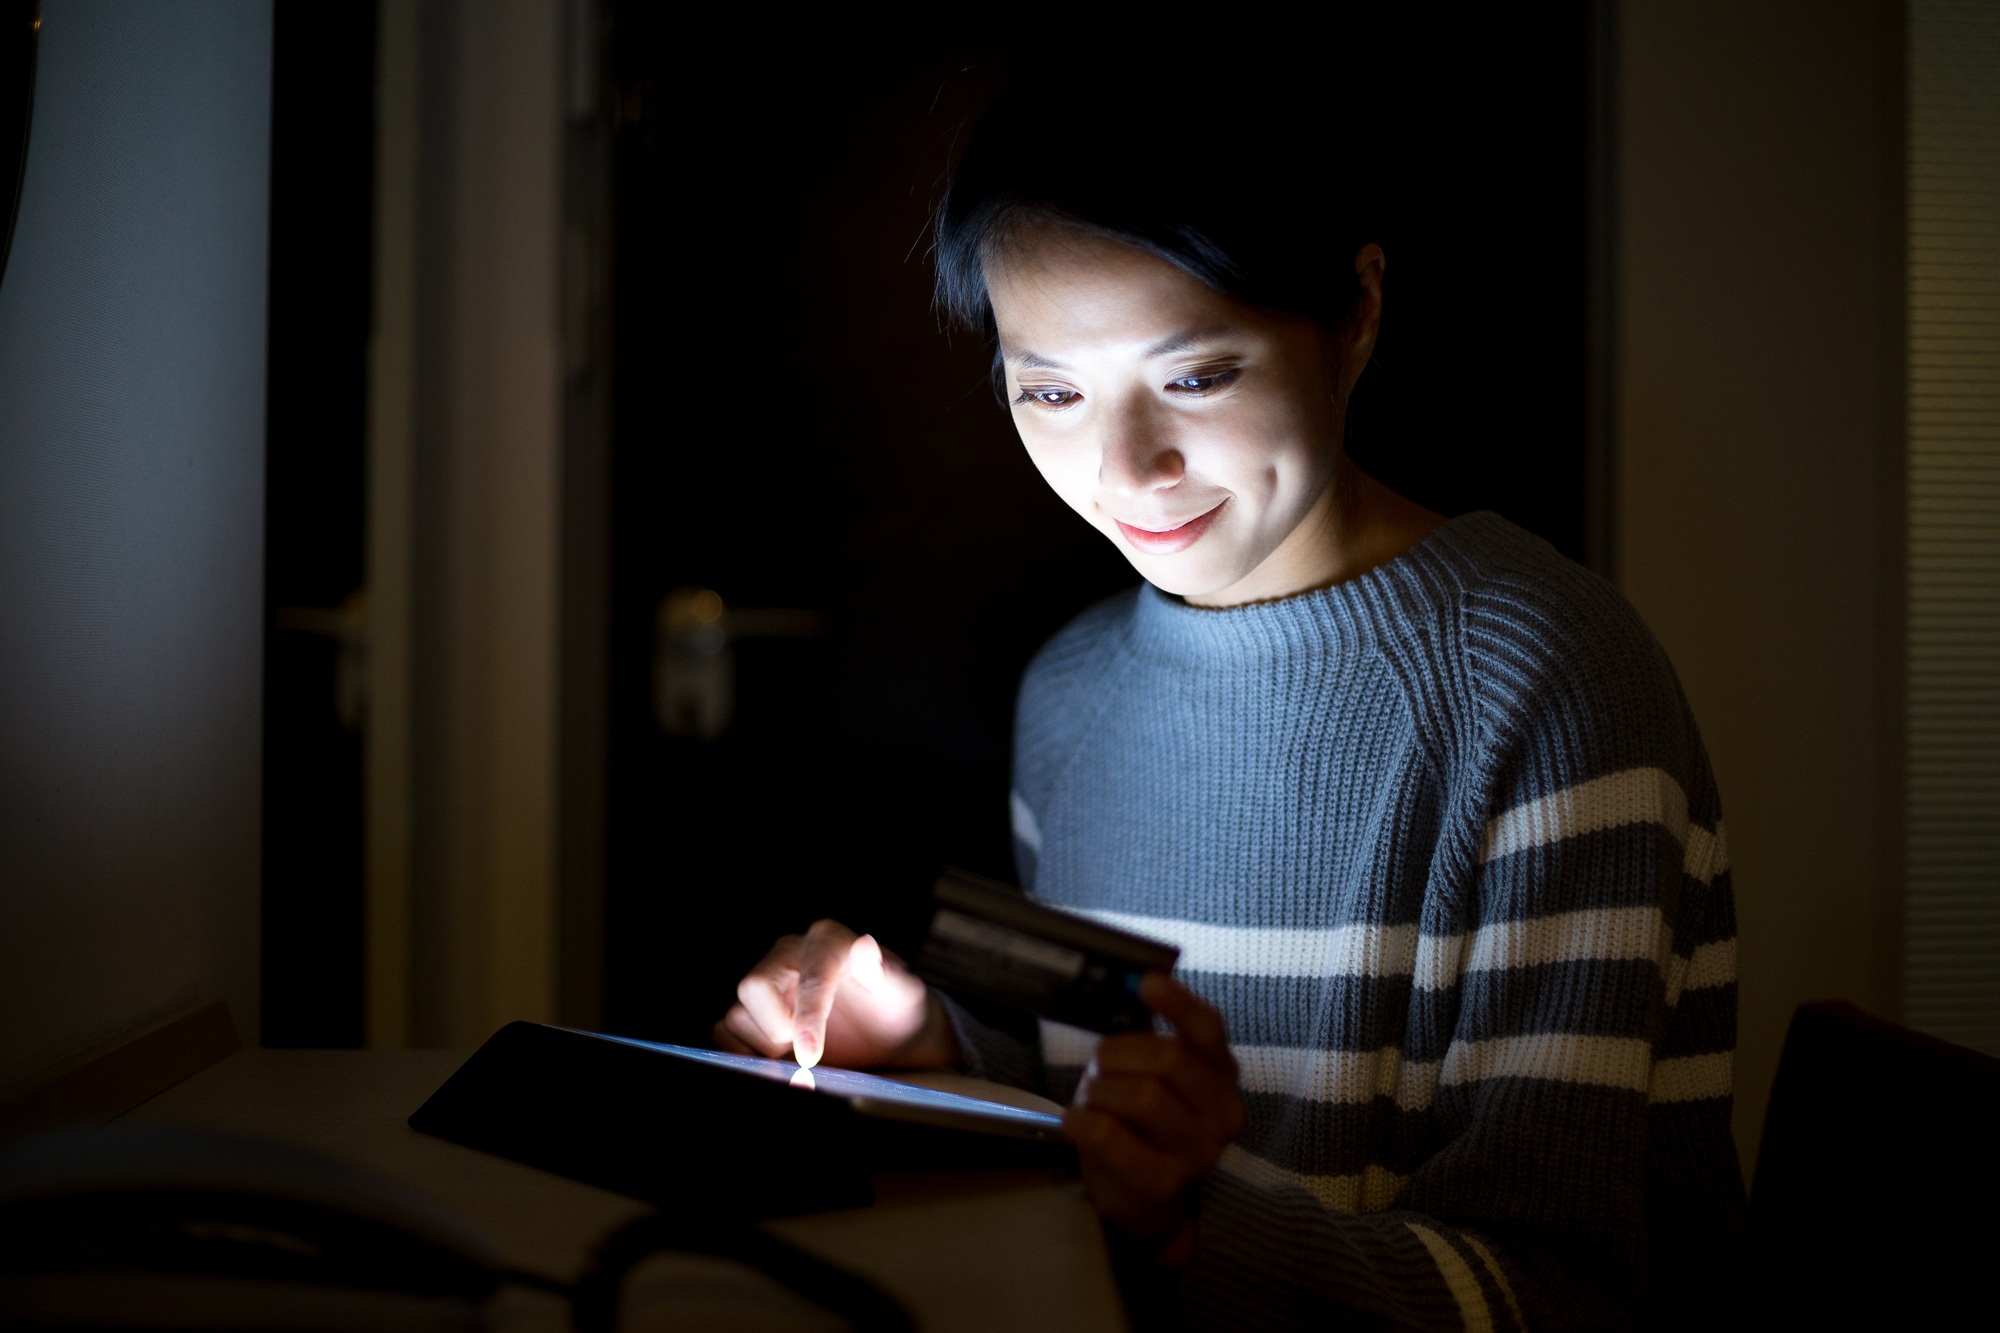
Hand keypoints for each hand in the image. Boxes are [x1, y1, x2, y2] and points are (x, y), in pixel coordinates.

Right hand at [713, 919, 957, 1069]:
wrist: (887, 1033)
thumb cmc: (895, 1009)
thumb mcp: (903, 993)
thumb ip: (886, 973)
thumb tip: (865, 945)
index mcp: (827, 941)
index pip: (809, 975)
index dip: (808, 1016)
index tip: (811, 1055)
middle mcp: (789, 954)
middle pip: (754, 985)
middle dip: (778, 1028)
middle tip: (810, 1051)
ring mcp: (768, 982)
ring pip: (737, 1014)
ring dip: (765, 1045)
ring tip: (800, 1053)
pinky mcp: (752, 1011)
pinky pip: (724, 1031)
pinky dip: (744, 1053)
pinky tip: (779, 1060)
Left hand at [1065, 973, 1243, 1259]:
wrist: (1149, 1201)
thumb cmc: (1145, 1125)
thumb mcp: (1156, 1078)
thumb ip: (1149, 1039)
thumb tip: (1124, 987)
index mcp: (1221, 1076)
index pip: (1208, 1030)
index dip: (1178, 1003)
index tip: (1146, 983)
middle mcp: (1223, 1114)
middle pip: (1169, 1060)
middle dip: (1119, 1054)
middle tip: (1097, 1064)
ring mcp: (1198, 1153)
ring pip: (1143, 1096)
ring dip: (1101, 1090)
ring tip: (1091, 1099)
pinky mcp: (1163, 1184)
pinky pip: (1112, 1136)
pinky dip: (1083, 1121)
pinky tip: (1074, 1122)